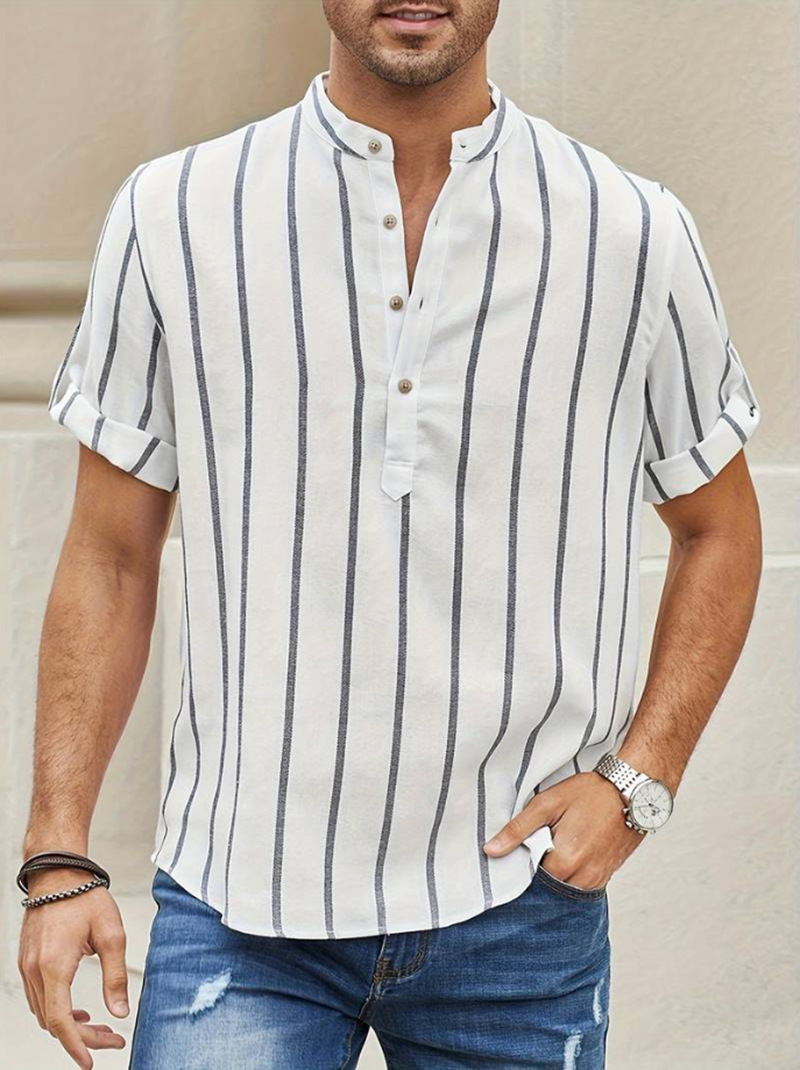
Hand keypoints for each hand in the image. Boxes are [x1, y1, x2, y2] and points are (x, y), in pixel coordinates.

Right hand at [18, 867, 128, 1068]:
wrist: (58, 872)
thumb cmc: (85, 897)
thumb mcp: (111, 934)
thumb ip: (115, 976)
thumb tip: (120, 1013)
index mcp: (54, 965)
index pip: (60, 1020)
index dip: (76, 1044)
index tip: (91, 1061)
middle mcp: (35, 970)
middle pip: (53, 1021)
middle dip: (82, 1036)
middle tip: (111, 1039)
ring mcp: (27, 966)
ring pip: (44, 1012)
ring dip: (70, 1024)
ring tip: (100, 1026)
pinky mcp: (27, 961)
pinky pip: (39, 998)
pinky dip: (58, 1009)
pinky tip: (80, 1009)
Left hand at [483, 771, 645, 889]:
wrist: (632, 791)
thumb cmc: (591, 793)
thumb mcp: (547, 803)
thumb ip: (517, 829)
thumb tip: (491, 850)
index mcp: (564, 861)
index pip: (528, 876)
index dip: (522, 859)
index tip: (524, 843)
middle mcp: (582, 878)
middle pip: (546, 883)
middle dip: (538, 865)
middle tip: (543, 838)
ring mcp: (596, 880)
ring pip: (562, 885)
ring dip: (555, 869)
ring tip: (559, 841)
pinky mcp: (605, 877)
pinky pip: (579, 883)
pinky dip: (570, 871)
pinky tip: (571, 848)